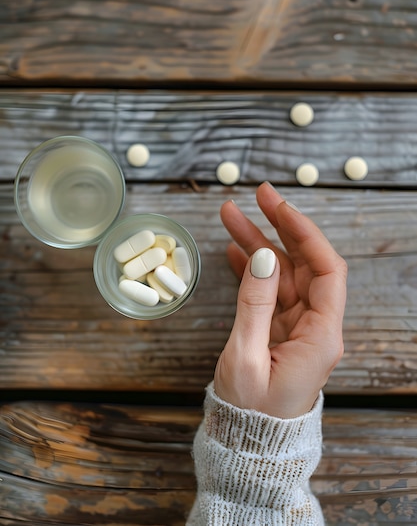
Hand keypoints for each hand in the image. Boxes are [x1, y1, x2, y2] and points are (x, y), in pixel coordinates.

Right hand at [214, 182, 346, 418]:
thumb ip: (255, 303)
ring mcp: (297, 328)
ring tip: (230, 216)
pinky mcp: (279, 332)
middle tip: (258, 195)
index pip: (326, 269)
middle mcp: (315, 327)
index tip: (278, 207)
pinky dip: (252, 269)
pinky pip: (269, 292)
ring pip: (283, 274)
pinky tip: (234, 250)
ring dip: (259, 244)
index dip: (305, 232)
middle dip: (281, 227)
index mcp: (320, 336)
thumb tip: (265, 256)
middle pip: (304, 264)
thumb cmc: (250, 415)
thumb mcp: (246, 357)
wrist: (248, 450)